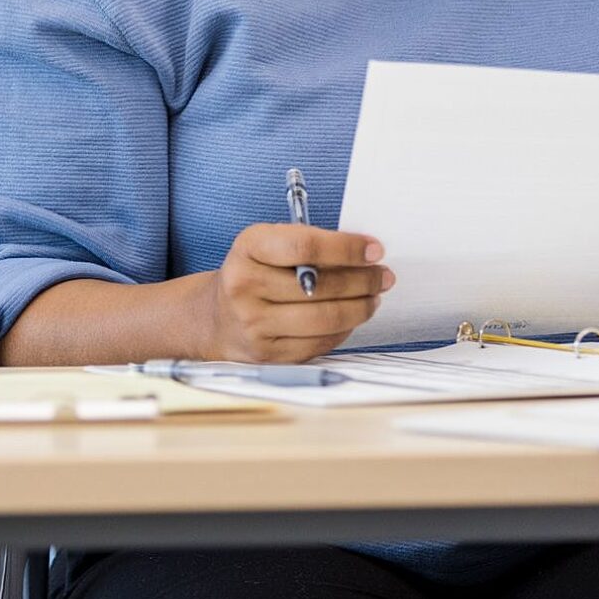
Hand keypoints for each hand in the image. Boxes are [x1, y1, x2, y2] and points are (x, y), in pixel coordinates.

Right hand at [198, 224, 392, 362]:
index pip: (304, 246)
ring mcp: (254, 324)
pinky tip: (351, 317)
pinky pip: (319, 343)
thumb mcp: (268, 244)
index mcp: (248, 247)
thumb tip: (362, 253)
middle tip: (383, 275)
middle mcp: (245, 286)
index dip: (346, 248)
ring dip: (360, 307)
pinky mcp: (267, 354)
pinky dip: (343, 330)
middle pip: (319, 286)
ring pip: (324, 318)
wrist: (216, 318)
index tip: (373, 249)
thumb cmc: (253, 273)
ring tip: (373, 297)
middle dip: (362, 280)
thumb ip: (308, 243)